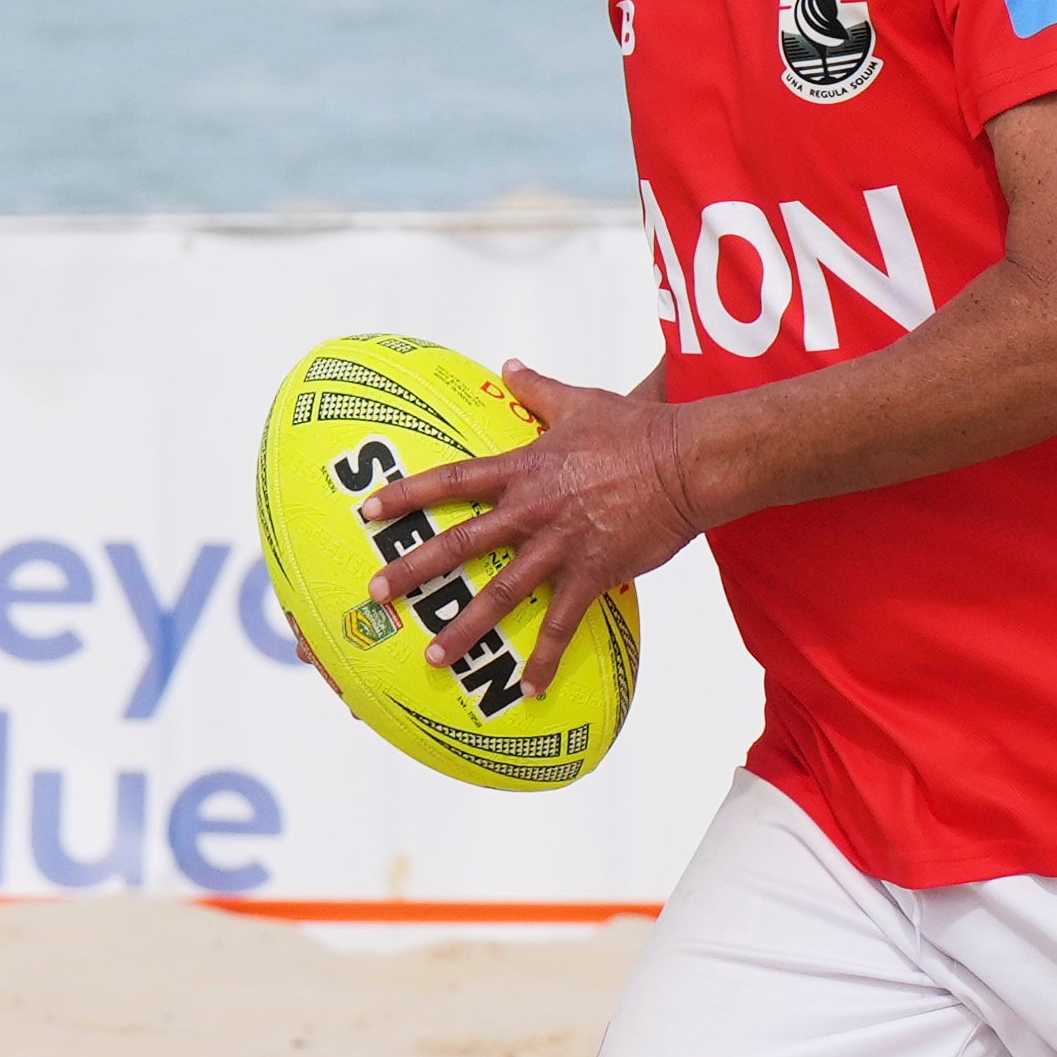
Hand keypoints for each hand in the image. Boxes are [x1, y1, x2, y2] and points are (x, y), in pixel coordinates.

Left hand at [373, 365, 707, 695]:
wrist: (687, 463)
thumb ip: (537, 389)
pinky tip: (527, 691)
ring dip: (464, 629)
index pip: (452, 482)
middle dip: (414, 570)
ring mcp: (560, 547)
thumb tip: (510, 365)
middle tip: (377, 593)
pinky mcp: (592, 575)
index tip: (369, 509)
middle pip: (460, 544)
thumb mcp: (580, 402)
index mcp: (523, 470)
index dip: (407, 494)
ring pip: (500, 595)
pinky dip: (544, 661)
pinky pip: (561, 627)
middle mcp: (531, 511)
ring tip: (433, 657)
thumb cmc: (637, 430)